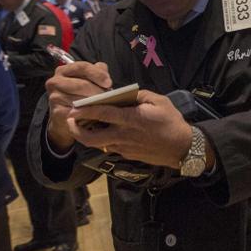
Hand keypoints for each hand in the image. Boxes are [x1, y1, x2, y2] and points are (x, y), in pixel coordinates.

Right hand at [45, 62, 112, 151]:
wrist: (65, 115)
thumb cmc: (79, 93)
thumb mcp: (88, 79)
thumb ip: (97, 72)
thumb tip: (105, 75)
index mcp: (63, 70)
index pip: (82, 67)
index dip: (97, 74)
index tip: (109, 82)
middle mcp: (55, 82)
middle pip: (81, 84)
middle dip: (98, 91)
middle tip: (109, 96)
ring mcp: (54, 97)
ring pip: (79, 99)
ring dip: (94, 103)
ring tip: (105, 104)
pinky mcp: (56, 111)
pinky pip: (76, 112)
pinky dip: (88, 113)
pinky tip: (96, 113)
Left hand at [67, 89, 193, 168]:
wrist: (182, 148)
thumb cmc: (172, 122)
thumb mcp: (159, 101)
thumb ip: (140, 95)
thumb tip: (126, 94)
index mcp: (130, 119)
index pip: (101, 114)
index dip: (84, 111)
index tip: (72, 109)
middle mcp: (123, 135)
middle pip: (91, 137)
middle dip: (76, 130)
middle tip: (69, 122)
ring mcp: (124, 147)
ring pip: (98, 144)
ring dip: (87, 136)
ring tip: (81, 126)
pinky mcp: (127, 155)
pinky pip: (110, 147)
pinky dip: (102, 140)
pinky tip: (104, 132)